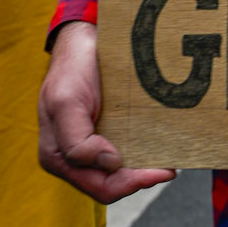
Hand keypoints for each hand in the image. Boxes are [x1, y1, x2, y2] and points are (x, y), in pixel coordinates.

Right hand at [38, 21, 175, 204]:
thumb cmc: (72, 67)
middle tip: (169, 168)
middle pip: (112, 185)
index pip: (100, 187)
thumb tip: (109, 163)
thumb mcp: (66, 102)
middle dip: (140, 179)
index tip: (161, 171)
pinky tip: (157, 146)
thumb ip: (77, 142)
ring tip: (167, 159)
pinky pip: (122, 152)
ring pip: (119, 173)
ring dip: (142, 168)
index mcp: (58, 157)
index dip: (132, 185)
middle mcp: (71, 158)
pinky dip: (140, 153)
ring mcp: (87, 146)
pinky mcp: (102, 132)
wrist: (82, 39)